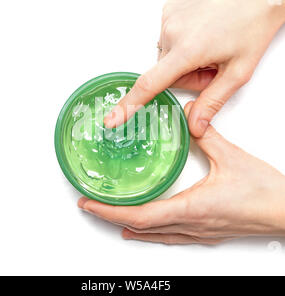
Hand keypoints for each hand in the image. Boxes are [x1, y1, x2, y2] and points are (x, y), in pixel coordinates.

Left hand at [78, 102, 284, 244]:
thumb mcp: (231, 157)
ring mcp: (197, 232)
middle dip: (111, 216)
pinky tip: (140, 232)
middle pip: (140, 226)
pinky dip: (148, 233)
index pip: (140, 214)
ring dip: (127, 225)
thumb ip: (207, 135)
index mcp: (192, 208)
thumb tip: (190, 117)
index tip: (89, 203)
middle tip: (89, 205)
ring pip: (153, 235)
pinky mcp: (205, 232)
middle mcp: (190, 225)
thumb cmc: (264, 192)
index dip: (111, 211)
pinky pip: (169, 237)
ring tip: (108, 216)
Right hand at [104, 0, 284, 136]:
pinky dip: (182, 42)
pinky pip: (168, 38)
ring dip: (184, 59)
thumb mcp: (238, 72)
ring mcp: (168, 17)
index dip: (128, 105)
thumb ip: (212, 102)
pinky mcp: (169, 9)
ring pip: (167, 57)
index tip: (111, 119)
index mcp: (188, 49)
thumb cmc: (253, 25)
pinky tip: (201, 33)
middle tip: (211, 64)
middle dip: (186, 76)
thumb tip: (194, 127)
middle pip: (166, 73)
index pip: (150, 84)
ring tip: (208, 46)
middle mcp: (172, 31)